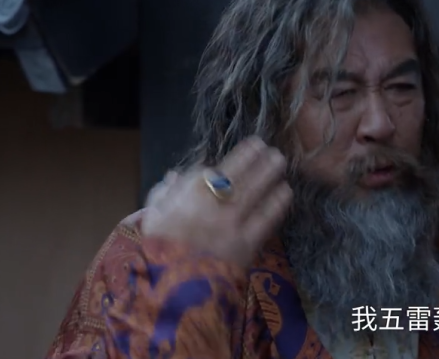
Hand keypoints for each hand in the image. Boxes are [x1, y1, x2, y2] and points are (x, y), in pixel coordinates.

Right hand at [140, 136, 292, 267]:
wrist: (170, 292)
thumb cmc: (158, 252)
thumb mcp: (152, 218)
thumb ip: (164, 193)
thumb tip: (176, 175)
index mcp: (188, 195)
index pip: (216, 169)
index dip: (239, 156)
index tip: (251, 147)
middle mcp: (214, 204)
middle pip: (243, 174)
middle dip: (260, 159)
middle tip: (272, 151)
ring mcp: (233, 223)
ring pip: (257, 191)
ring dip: (272, 174)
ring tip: (281, 164)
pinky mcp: (248, 245)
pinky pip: (267, 218)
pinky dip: (278, 203)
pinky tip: (286, 192)